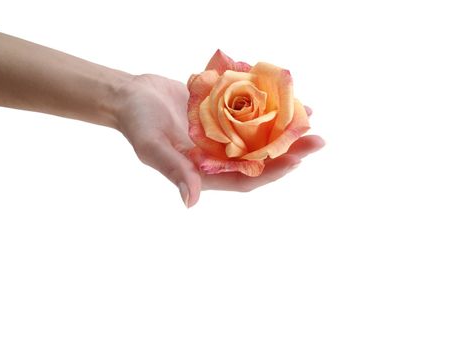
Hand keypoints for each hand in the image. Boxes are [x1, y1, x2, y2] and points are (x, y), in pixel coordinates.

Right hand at [114, 74, 324, 207]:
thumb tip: (191, 202)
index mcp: (207, 171)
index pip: (246, 178)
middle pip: (260, 157)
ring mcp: (223, 133)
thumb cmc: (137, 124)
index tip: (298, 161)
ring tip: (310, 117)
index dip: (273, 172)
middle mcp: (219, 155)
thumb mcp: (153, 147)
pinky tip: (286, 96)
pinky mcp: (222, 112)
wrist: (131, 96)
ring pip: (259, 134)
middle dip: (290, 150)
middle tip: (318, 140)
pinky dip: (267, 106)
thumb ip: (174, 170)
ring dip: (284, 128)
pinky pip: (250, 112)